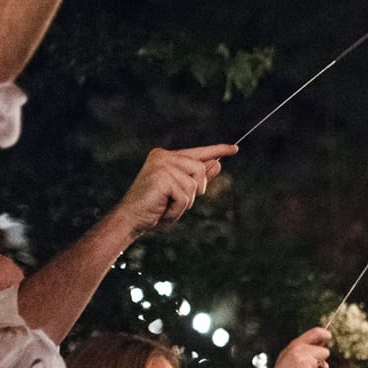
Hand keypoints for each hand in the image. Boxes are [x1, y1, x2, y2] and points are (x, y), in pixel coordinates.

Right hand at [112, 144, 238, 235]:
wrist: (132, 219)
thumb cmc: (155, 208)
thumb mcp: (181, 192)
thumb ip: (197, 178)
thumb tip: (217, 163)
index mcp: (167, 156)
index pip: (198, 152)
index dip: (217, 150)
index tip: (235, 148)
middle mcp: (163, 156)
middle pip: (200, 169)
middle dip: (195, 190)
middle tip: (175, 200)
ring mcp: (161, 165)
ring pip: (194, 185)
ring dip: (185, 202)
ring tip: (167, 206)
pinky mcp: (161, 177)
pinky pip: (185, 197)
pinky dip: (177, 209)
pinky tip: (164, 210)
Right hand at [261, 327, 331, 367]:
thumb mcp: (290, 359)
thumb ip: (304, 352)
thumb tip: (323, 346)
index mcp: (294, 346)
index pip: (315, 333)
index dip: (324, 334)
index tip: (328, 335)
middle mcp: (299, 351)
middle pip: (325, 351)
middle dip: (321, 361)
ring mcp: (304, 362)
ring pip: (324, 365)